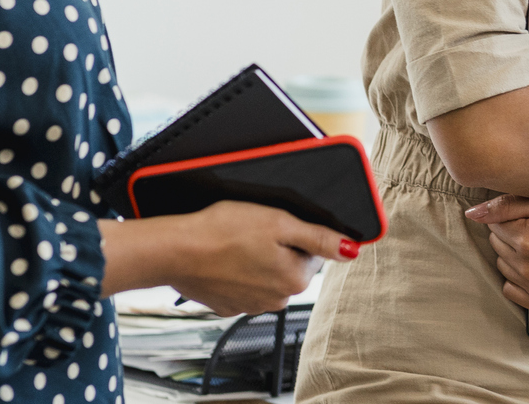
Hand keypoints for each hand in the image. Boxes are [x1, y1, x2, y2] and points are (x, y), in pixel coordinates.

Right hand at [110, 200, 353, 315]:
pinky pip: (243, 285)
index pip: (313, 252)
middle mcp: (276, 300)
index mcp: (295, 280)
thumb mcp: (279, 223)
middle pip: (291, 265)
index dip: (296, 233)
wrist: (175, 251)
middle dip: (278, 247)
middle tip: (253, 231)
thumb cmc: (223, 231)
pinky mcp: (228, 306)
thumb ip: (319, 237)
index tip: (275, 224)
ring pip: (266, 275)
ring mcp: (251, 306)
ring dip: (258, 260)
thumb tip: (352, 249)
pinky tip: (224, 259)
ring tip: (236, 244)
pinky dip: (237, 271)